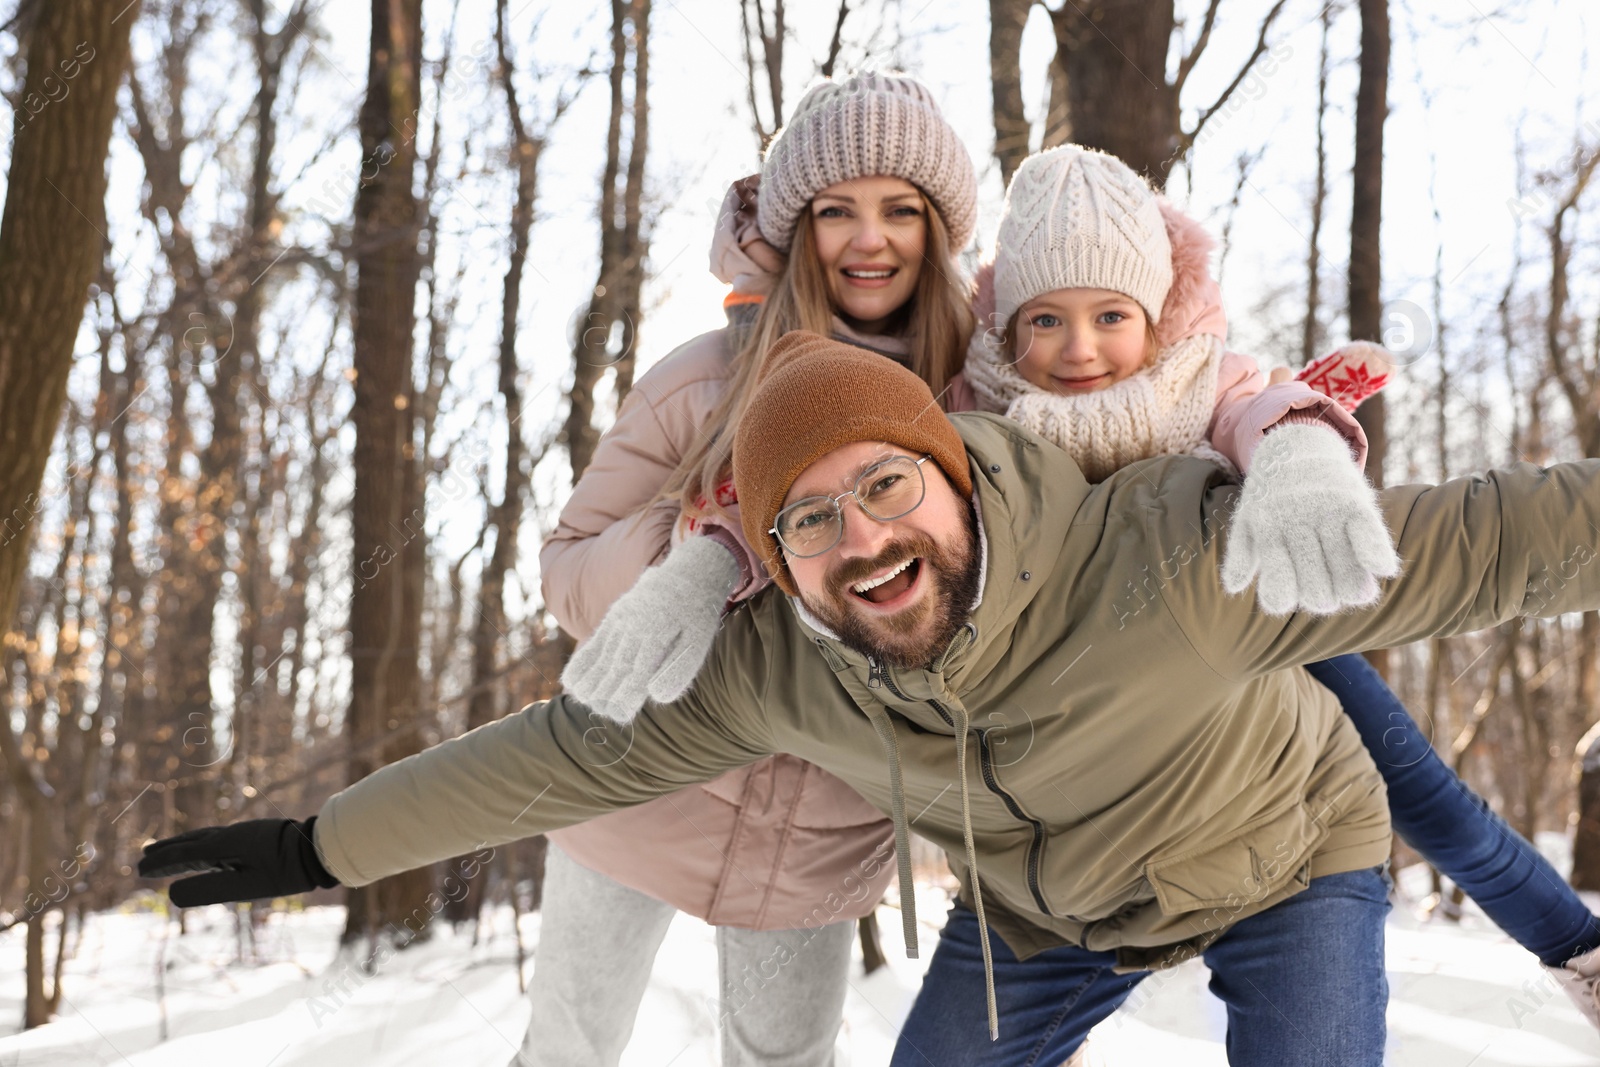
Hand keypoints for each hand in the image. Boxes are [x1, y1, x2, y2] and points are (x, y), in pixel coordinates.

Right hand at [138, 816, 338, 906]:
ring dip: (182, 845)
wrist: (320, 847)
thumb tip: (171, 894)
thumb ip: (209, 890)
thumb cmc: (286, 870)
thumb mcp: (245, 886)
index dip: (161, 863)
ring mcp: (243, 833)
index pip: (184, 854)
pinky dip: (201, 843)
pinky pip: (218, 838)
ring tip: (165, 850)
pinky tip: (206, 849)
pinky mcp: (255, 836)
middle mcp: (230, 835)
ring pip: (204, 838)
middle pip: (190, 842)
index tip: (139, 870)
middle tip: (143, 858)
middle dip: (166, 851)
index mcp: (224, 845)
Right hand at [561, 536, 740, 722]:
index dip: (624, 697)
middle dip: (606, 694)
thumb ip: (680, 670)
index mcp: (655, 633)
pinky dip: (582, 664)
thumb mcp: (699, 641)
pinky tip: (573, 685)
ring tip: (589, 702)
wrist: (688, 573)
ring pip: (600, 657)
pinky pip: (594, 643)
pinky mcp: (614, 617)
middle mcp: (632, 625)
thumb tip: (655, 696)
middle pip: (612, 668)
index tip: (620, 715)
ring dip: (592, 683)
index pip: (634, 673)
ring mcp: (619, 619)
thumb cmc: (697, 615)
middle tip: (607, 712)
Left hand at [1221, 423, 1401, 614]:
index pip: (1276, 575)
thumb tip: (1234, 586)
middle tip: (1324, 601)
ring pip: (1342, 562)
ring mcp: (1325, 508)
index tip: (1283, 603)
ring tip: (1354, 595)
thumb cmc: (1270, 497)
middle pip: (1313, 579)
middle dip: (1320, 597)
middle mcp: (1295, 518)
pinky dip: (1375, 551)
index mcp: (1267, 527)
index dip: (1280, 595)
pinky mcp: (1352, 498)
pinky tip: (1382, 569)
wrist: (1297, 448)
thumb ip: (1241, 554)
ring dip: (1351, 586)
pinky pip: (1367, 530)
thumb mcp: (1248, 519)